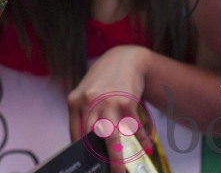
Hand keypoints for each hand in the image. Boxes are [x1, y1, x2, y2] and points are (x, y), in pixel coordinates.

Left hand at [67, 46, 153, 172]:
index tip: (89, 164)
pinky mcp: (127, 103)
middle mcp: (89, 102)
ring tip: (121, 172)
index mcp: (75, 101)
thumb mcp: (87, 94)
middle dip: (100, 159)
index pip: (75, 134)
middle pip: (92, 138)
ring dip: (119, 158)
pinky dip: (141, 141)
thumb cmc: (104, 81)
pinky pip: (133, 129)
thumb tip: (89, 145)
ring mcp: (108, 102)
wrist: (124, 59)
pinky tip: (145, 148)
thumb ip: (86, 116)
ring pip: (112, 138)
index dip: (82, 152)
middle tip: (109, 172)